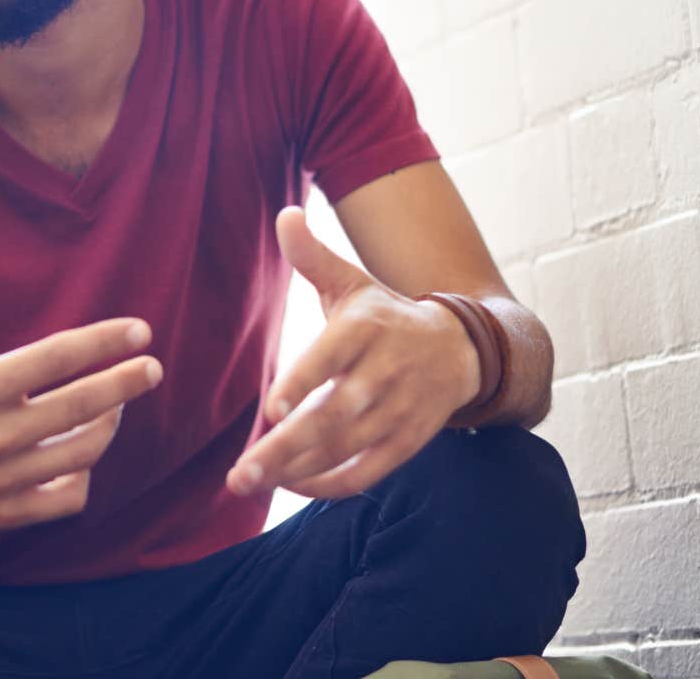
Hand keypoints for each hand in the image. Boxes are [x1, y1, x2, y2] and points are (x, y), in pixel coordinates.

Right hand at [0, 243, 163, 530]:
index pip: (57, 358)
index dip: (104, 341)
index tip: (140, 331)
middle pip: (82, 407)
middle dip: (125, 384)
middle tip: (152, 369)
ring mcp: (1, 478)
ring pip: (80, 454)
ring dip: (107, 427)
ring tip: (115, 406)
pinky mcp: (1, 512)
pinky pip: (62, 500)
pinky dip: (80, 479)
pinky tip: (81, 456)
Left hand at [226, 207, 480, 499]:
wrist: (459, 348)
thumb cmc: (384, 314)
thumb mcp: (352, 281)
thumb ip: (313, 256)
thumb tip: (284, 214)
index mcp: (365, 328)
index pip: (332, 357)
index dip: (304, 383)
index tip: (271, 409)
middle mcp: (385, 371)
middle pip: (335, 415)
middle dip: (286, 447)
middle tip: (240, 472)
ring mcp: (400, 410)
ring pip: (347, 448)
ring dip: (297, 470)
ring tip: (250, 481)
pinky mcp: (408, 441)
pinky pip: (368, 472)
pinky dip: (330, 485)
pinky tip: (290, 486)